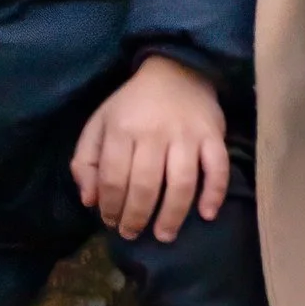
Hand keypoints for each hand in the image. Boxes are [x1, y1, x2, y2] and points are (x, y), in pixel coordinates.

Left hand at [71, 55, 228, 243]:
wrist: (176, 71)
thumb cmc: (133, 105)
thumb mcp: (99, 124)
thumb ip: (86, 160)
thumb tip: (89, 200)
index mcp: (122, 128)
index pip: (114, 178)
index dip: (111, 206)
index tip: (111, 222)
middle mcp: (155, 133)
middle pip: (146, 186)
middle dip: (137, 217)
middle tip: (133, 234)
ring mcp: (187, 135)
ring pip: (181, 183)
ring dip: (172, 215)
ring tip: (164, 234)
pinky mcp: (213, 135)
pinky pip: (218, 168)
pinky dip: (214, 193)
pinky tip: (206, 214)